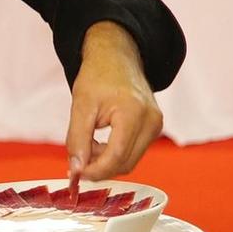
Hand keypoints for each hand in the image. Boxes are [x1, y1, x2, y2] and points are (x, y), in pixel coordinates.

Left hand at [64, 22, 162, 182]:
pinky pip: (134, 152)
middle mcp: (151, 121)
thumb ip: (77, 139)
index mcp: (134, 113)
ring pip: (130, 161)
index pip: (117, 156)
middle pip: (126, 163)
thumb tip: (76, 169)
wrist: (116, 57)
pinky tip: (101, 141)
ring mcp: (156, 125)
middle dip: (99, 167)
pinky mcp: (154, 128)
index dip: (95, 170)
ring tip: (89, 144)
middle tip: (78, 159)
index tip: (76, 174)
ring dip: (107, 161)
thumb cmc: (98, 75)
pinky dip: (115, 154)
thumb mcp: (81, 105)